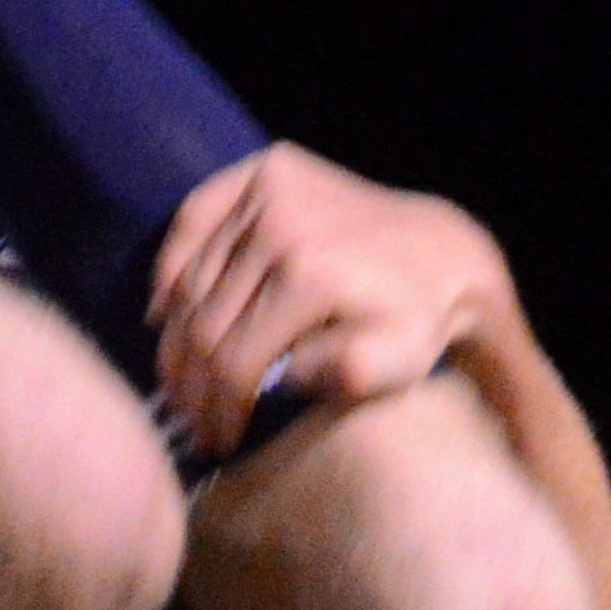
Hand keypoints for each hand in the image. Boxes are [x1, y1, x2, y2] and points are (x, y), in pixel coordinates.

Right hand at [148, 143, 514, 456]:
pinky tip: (165, 309)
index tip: (217, 442)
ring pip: (191, 279)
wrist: (444, 250)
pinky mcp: (266, 167)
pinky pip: (193, 217)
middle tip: (190, 421)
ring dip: (175, 338)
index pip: (234, 358)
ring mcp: (270, 188)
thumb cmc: (418, 319)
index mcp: (311, 274)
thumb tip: (285, 377)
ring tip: (178, 380)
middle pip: (205, 324)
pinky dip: (171, 264)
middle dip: (192, 385)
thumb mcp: (401, 360)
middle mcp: (282, 223)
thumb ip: (348, 376)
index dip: (218, 410)